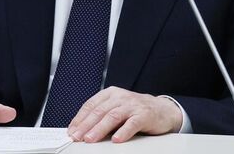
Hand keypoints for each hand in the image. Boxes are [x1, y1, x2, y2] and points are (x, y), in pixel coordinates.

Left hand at [65, 87, 183, 142]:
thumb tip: (81, 131)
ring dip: (100, 129)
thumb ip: (101, 117)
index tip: (71, 131)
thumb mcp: (116, 109)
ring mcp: (132, 105)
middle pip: (100, 111)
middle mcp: (120, 97)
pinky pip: (132, 123)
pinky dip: (123, 131)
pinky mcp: (144, 115)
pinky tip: (116, 139)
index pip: (91, 105)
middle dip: (86, 125)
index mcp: (110, 94)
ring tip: (90, 139)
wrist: (162, 110)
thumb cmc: (135, 111)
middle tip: (77, 137)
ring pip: (113, 116)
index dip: (80, 119)